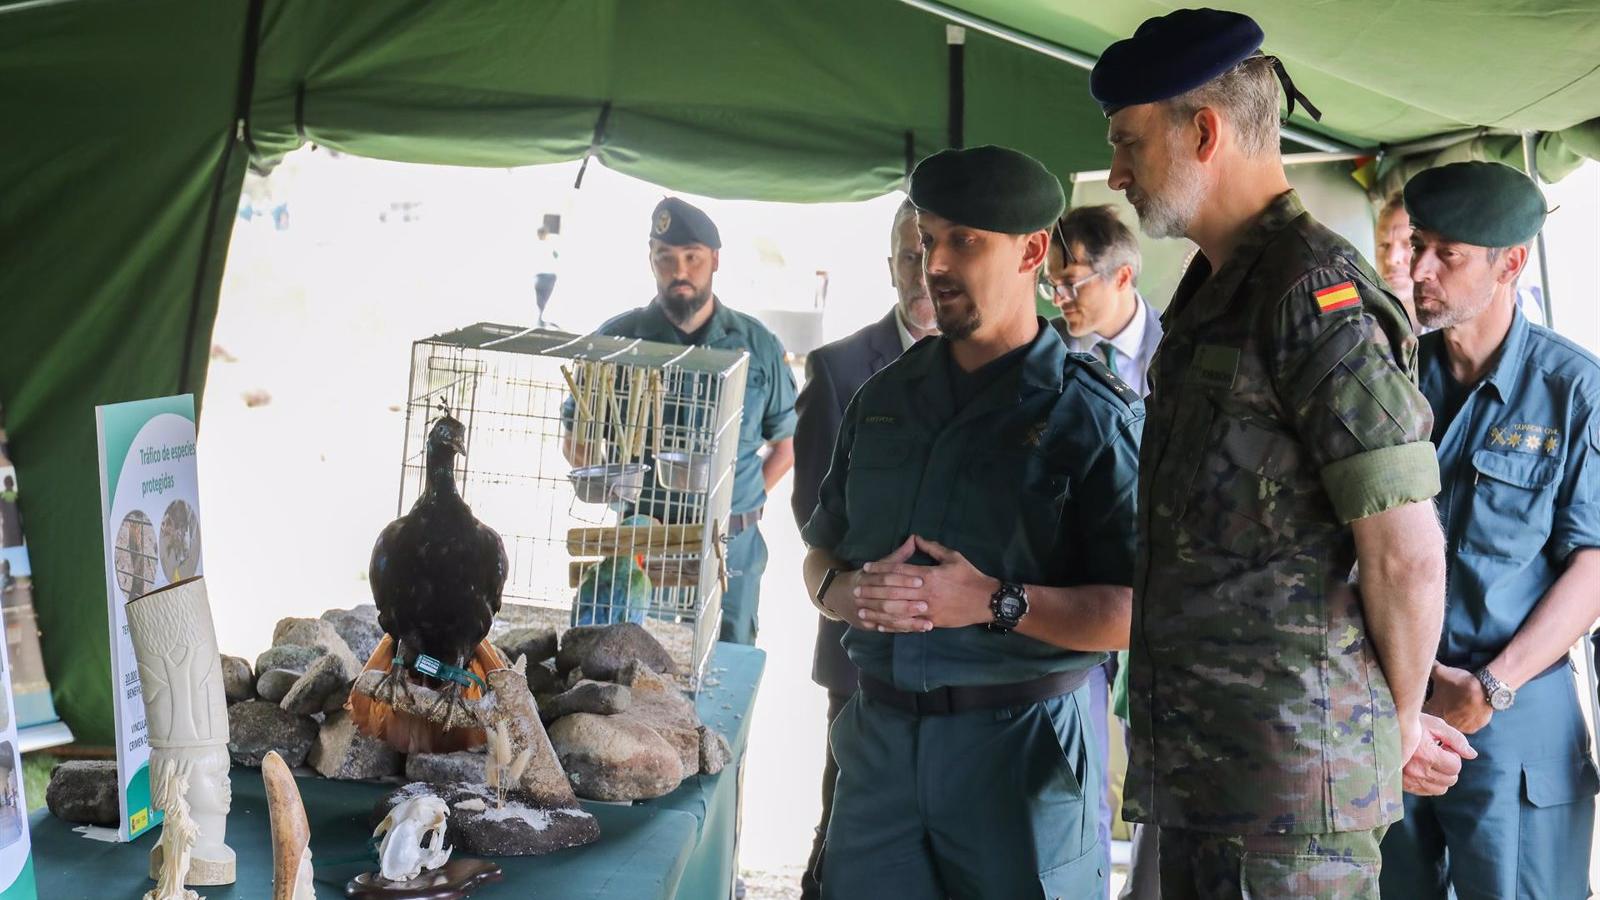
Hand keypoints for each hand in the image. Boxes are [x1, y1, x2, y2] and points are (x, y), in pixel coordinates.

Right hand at [849, 537, 930, 632]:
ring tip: (928, 623)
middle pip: (886, 600)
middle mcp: (863, 595)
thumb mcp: (879, 565)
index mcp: (866, 577)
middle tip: (926, 604)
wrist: (838, 595)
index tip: (921, 580)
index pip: (886, 577)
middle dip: (906, 603)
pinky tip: (918, 628)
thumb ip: (898, 556)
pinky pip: (886, 627)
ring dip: (908, 620)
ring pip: (887, 617)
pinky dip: (902, 629)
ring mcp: (864, 611)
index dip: (903, 579)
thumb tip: (914, 539)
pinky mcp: (867, 624)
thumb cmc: (866, 578)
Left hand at [854, 535, 995, 630]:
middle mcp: (925, 592)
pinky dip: (892, 625)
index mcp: (929, 575)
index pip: (899, 570)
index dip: (881, 568)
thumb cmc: (970, 577)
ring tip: (861, 608)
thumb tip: (916, 538)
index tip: (866, 567)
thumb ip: (933, 548)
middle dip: (873, 590)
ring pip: (897, 610)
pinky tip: (879, 625)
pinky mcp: (931, 622)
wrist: (986, 600)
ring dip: (877, 609)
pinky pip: (907, 625)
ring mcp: (927, 609)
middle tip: (855, 589)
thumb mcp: (953, 557)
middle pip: (893, 590)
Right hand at [1401, 712, 1476, 795]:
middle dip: (1449, 766)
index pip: (1455, 766)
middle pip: (1450, 779)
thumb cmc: (1411, 723)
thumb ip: (1457, 739)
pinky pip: (1427, 791)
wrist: (1383, 727)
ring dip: (1441, 776)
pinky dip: (1430, 782)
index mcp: (1427, 755)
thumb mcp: (1435, 725)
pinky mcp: (1403, 785)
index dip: (1453, 755)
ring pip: (1441, 789)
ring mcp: (1409, 780)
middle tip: (1437, 752)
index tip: (1443, 746)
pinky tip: (1423, 768)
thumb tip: (1472, 755)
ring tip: (1430, 761)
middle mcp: (1418, 771)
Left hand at [1424, 663, 1492, 734]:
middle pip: (1438, 720)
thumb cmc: (1460, 683)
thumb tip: (1422, 662)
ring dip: (1451, 718)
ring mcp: (1459, 727)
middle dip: (1438, 713)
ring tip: (1456, 708)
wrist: (1485, 690)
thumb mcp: (1441, 673)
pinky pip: (1465, 728)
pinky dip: (1465, 721)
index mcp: (1434, 711)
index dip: (1425, 707)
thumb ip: (1430, 669)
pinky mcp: (1472, 729)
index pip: (1423, 713)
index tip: (1428, 702)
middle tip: (1444, 704)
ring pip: (1452, 725)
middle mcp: (1444, 722)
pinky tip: (1466, 713)